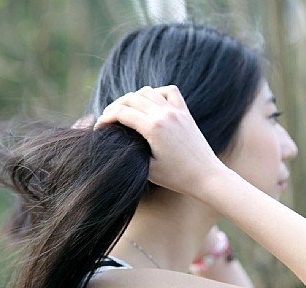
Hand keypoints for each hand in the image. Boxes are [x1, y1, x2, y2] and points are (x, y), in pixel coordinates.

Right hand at [94, 86, 226, 195]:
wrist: (207, 177)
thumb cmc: (177, 178)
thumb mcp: (148, 169)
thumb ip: (131, 150)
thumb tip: (117, 142)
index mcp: (153, 127)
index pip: (121, 113)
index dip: (105, 118)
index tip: (99, 128)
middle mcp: (164, 114)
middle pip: (131, 98)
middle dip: (114, 107)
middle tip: (107, 119)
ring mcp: (176, 111)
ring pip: (147, 91)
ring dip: (133, 98)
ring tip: (125, 111)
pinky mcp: (185, 113)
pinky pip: (169, 91)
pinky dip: (156, 92)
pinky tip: (151, 103)